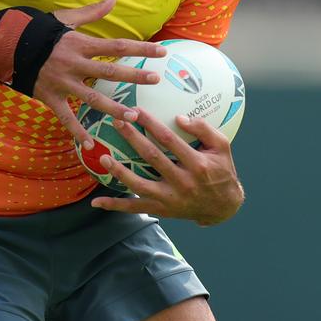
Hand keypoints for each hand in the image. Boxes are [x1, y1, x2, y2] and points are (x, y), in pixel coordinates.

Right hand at [33, 0, 166, 147]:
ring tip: (134, 116)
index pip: (117, 46)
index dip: (140, 49)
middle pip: (110, 72)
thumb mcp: (66, 19)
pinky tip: (91, 143)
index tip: (161, 52)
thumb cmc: (39, 31)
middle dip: (134, 76)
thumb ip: (92, 12)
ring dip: (114, 108)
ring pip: (92, 98)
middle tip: (155, 79)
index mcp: (80, 44)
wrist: (6, 46)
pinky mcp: (50, 97)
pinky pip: (66, 117)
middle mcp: (74, 64)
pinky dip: (77, 131)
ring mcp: (62, 83)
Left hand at [90, 109, 243, 225]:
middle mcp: (183, 182)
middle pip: (151, 157)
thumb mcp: (222, 146)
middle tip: (116, 121)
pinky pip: (135, 208)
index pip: (169, 140)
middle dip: (132, 138)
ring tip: (104, 157)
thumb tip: (179, 118)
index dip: (150, 123)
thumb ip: (204, 129)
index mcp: (197, 164)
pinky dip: (115, 206)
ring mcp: (170, 199)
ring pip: (140, 185)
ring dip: (120, 171)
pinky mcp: (162, 210)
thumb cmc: (222, 170)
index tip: (135, 109)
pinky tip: (97, 202)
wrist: (223, 207)